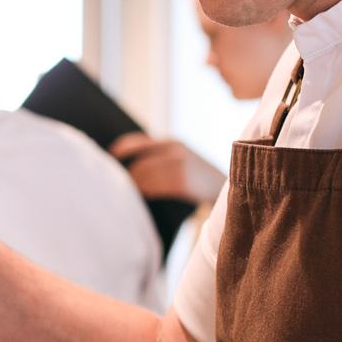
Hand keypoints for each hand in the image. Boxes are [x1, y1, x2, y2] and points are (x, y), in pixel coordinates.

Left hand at [109, 134, 224, 206]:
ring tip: (128, 195)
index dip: (121, 151)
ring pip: (144, 175)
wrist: (232, 189)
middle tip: (116, 187)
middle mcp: (176, 150)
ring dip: (134, 187)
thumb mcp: (183, 161)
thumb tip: (128, 167)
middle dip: (126, 176)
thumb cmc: (199, 181)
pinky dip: (145, 193)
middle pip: (138, 163)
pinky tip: (142, 198)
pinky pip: (155, 187)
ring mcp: (180, 164)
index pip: (137, 142)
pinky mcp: (183, 180)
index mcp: (173, 143)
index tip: (110, 160)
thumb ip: (161, 160)